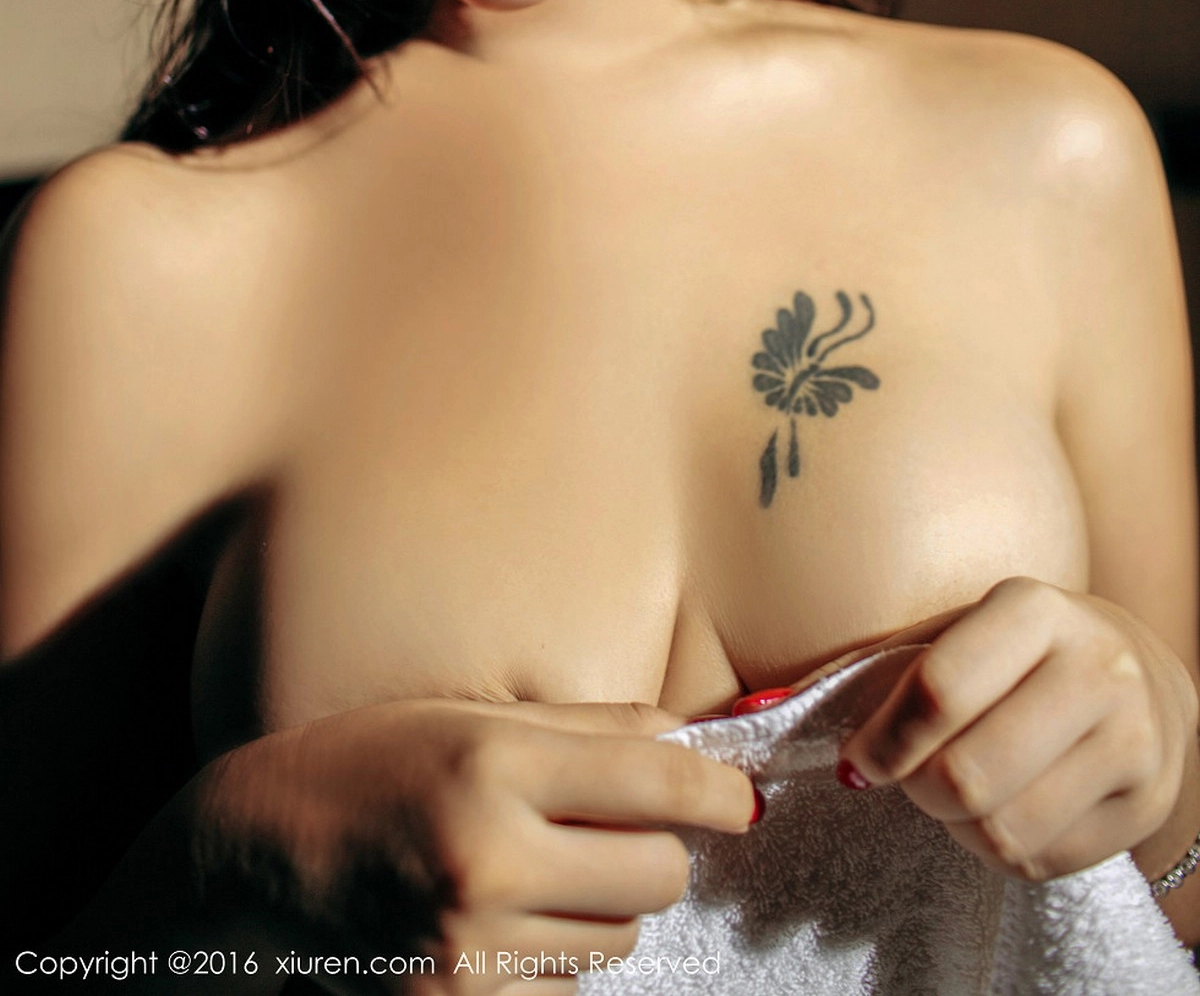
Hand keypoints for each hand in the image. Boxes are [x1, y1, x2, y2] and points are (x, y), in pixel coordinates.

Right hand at [192, 695, 756, 992]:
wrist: (256, 856)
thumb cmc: (372, 762)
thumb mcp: (472, 714)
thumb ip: (587, 727)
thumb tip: (686, 740)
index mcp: (495, 765)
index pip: (656, 782)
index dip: (719, 791)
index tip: (741, 799)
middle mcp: (488, 858)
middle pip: (657, 875)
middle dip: (654, 851)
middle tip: (612, 829)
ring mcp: (470, 946)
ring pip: (619, 940)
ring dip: (603, 907)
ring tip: (539, 869)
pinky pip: (565, 991)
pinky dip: (555, 959)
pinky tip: (504, 920)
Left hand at [834, 577, 1198, 882]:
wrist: (1141, 672)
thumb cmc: (1021, 652)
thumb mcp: (964, 630)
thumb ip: (891, 669)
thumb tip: (790, 711)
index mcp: (1036, 609)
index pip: (939, 691)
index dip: (883, 742)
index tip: (856, 764)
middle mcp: (1098, 669)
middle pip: (967, 776)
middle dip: (917, 790)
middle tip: (911, 779)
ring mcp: (1134, 740)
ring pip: (1003, 830)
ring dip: (957, 827)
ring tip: (959, 796)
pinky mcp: (1147, 805)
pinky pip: (1041, 862)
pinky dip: (1000, 851)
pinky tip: (1005, 811)